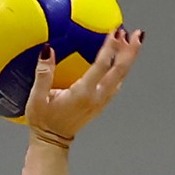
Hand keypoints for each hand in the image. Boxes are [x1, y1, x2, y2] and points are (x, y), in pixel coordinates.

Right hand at [24, 27, 143, 143]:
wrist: (52, 143)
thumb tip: (47, 50)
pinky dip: (121, 69)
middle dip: (130, 51)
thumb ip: (43, 74)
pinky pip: (116, 83)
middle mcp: (97, 97)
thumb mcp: (37, 98)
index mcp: (83, 93)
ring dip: (128, 58)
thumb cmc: (43, 122)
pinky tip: (120, 61)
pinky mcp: (101, 104)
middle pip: (120, 71)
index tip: (115, 31)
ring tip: (132, 41)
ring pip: (121, 77)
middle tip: (136, 33)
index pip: (102, 66)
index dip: (110, 47)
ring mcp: (101, 101)